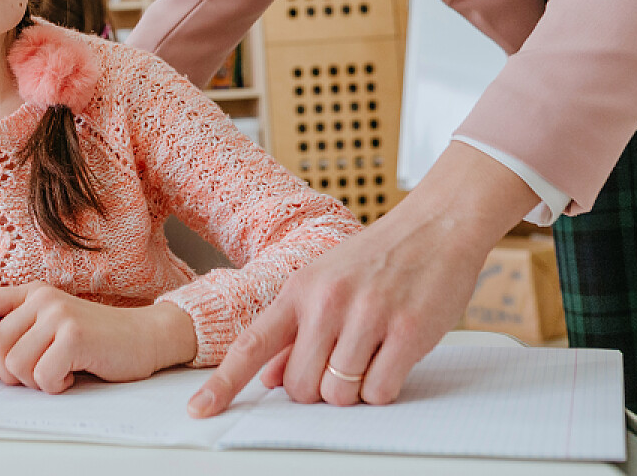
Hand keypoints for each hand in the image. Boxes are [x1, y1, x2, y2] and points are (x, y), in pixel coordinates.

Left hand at [0, 283, 198, 393]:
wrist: (146, 337)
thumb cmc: (98, 339)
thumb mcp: (53, 326)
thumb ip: (20, 329)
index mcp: (34, 292)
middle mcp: (43, 298)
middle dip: (10, 372)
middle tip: (36, 373)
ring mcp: (59, 315)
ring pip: (16, 364)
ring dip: (35, 381)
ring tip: (58, 371)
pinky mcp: (74, 335)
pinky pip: (41, 376)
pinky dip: (54, 386)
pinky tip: (72, 375)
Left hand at [187, 141, 536, 416]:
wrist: (435, 225)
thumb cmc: (379, 258)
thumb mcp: (326, 283)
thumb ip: (295, 332)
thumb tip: (269, 378)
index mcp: (300, 290)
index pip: (252, 344)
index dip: (223, 383)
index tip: (200, 410)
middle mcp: (327, 301)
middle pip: (300, 387)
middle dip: (318, 390)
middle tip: (340, 365)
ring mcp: (367, 315)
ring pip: (339, 394)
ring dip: (354, 391)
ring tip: (370, 355)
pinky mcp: (407, 330)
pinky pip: (379, 392)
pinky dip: (384, 388)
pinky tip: (392, 359)